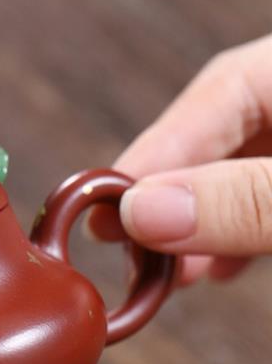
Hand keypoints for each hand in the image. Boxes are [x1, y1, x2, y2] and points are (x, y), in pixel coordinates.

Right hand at [89, 34, 271, 283]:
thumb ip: (240, 199)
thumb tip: (141, 211)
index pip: (221, 89)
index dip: (157, 151)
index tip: (108, 209)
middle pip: (227, 132)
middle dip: (174, 194)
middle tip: (127, 248)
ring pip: (248, 169)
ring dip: (203, 222)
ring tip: (167, 274)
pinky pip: (271, 196)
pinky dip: (241, 230)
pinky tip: (218, 266)